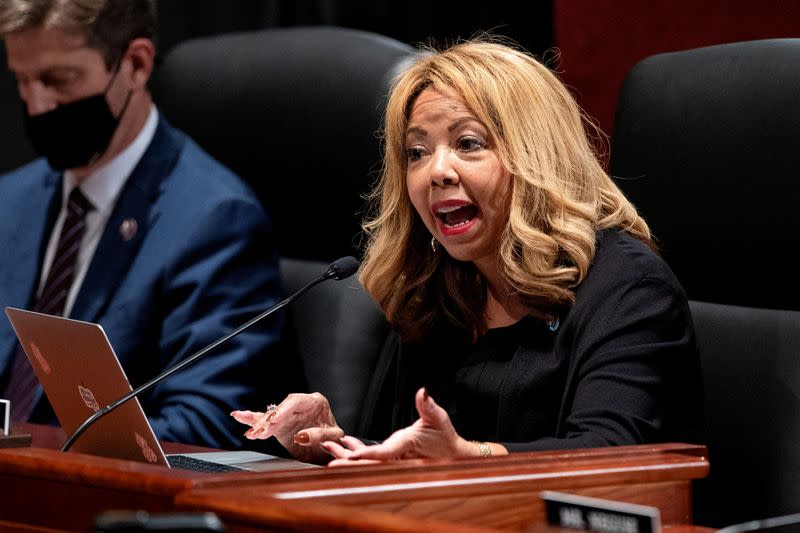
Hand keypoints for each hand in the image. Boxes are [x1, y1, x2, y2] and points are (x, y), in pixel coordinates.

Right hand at [231, 392, 343, 463]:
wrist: (330, 452)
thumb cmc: (334, 442)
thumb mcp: (333, 438)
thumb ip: (319, 435)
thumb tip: (301, 435)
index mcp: (316, 402)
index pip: (296, 401)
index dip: (283, 410)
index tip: (274, 420)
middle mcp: (301, 405)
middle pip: (281, 408)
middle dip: (270, 421)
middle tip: (261, 432)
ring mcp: (289, 414)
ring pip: (271, 415)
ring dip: (260, 425)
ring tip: (252, 434)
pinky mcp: (280, 424)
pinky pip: (265, 420)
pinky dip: (252, 420)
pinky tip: (238, 416)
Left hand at [326, 388, 475, 463]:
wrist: (454, 457)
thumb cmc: (446, 438)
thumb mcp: (439, 419)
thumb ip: (428, 406)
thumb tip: (423, 392)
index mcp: (406, 448)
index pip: (384, 454)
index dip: (367, 455)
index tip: (351, 455)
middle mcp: (397, 458)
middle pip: (369, 463)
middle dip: (349, 461)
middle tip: (329, 457)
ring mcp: (393, 460)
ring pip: (367, 462)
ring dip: (347, 455)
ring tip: (328, 448)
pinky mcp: (391, 458)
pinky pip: (371, 457)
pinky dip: (356, 451)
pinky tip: (344, 443)